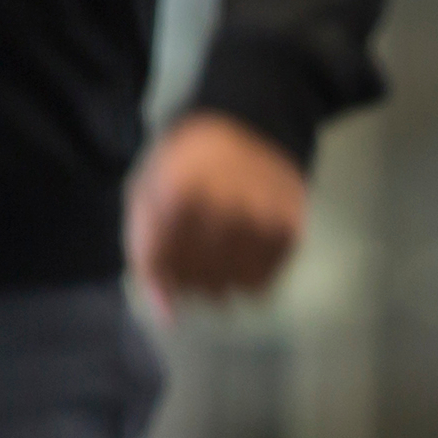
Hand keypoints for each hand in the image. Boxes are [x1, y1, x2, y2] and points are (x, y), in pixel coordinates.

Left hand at [126, 111, 311, 305]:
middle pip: (198, 283)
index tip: (164, 263)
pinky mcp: (291, 230)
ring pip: (233, 289)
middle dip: (191, 277)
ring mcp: (260, 220)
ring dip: (222, 279)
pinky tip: (245, 244)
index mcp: (177, 192)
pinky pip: (264, 283)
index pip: (158, 265)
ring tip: (221, 246)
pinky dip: (250, 273)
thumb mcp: (148, 190)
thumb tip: (167, 316)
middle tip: (195, 249)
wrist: (251, 121)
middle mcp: (222, 208)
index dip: (158, 272)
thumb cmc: (188, 160)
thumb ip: (147, 253)